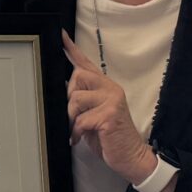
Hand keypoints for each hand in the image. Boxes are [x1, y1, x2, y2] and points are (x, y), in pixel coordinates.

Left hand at [61, 33, 156, 183]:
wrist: (131, 156)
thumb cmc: (110, 137)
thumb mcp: (94, 115)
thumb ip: (83, 100)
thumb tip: (63, 92)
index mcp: (106, 87)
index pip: (87, 64)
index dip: (72, 49)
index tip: (61, 35)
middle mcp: (111, 89)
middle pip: (77, 77)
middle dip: (69, 98)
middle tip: (73, 117)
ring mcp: (112, 100)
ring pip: (76, 99)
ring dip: (71, 119)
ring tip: (77, 130)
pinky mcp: (109, 114)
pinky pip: (81, 119)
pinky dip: (76, 132)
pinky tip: (79, 138)